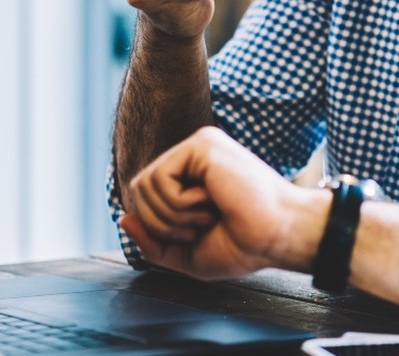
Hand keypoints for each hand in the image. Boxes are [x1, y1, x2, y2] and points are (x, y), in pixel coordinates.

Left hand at [122, 127, 324, 278]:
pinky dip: (178, 204)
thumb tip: (123, 219)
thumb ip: (152, 241)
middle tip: (201, 226)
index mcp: (192, 176)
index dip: (156, 226)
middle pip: (138, 190)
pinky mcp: (202, 144)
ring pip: (144, 184)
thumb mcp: (186, 253)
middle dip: (161, 223)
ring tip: (208, 215)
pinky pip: (159, 178)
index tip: (196, 234)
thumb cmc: (243, 245)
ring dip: (173, 215)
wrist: (276, 237)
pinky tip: (210, 201)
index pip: (145, 197)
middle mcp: (193, 156)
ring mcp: (198, 147)